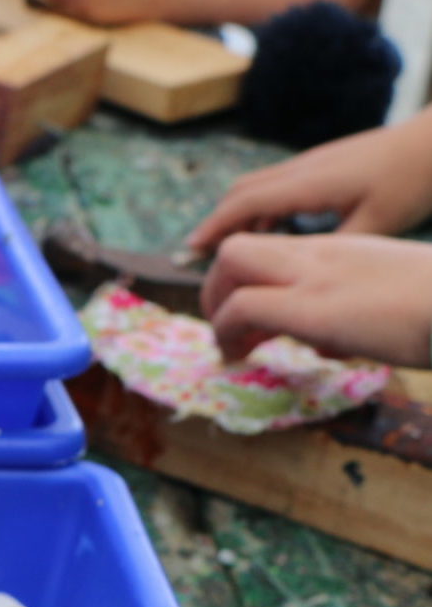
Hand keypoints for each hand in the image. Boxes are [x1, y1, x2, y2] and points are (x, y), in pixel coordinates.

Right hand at [188, 116, 431, 252]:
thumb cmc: (412, 180)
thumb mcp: (376, 224)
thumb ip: (331, 250)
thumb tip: (297, 278)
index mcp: (308, 185)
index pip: (243, 205)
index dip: (213, 229)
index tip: (191, 252)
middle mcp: (303, 168)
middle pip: (240, 192)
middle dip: (217, 223)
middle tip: (203, 256)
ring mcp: (312, 162)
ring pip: (257, 186)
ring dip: (239, 216)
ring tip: (235, 251)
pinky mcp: (324, 162)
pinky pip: (277, 185)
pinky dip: (262, 209)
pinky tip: (274, 232)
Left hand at [202, 232, 431, 364]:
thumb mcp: (390, 305)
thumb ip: (352, 317)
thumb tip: (327, 345)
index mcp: (344, 252)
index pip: (273, 250)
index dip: (249, 283)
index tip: (255, 322)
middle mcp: (323, 255)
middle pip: (237, 247)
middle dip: (217, 290)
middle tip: (231, 332)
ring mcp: (316, 277)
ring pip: (229, 263)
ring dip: (216, 308)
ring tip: (233, 347)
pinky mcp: (314, 309)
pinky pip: (242, 308)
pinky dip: (227, 334)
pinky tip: (239, 359)